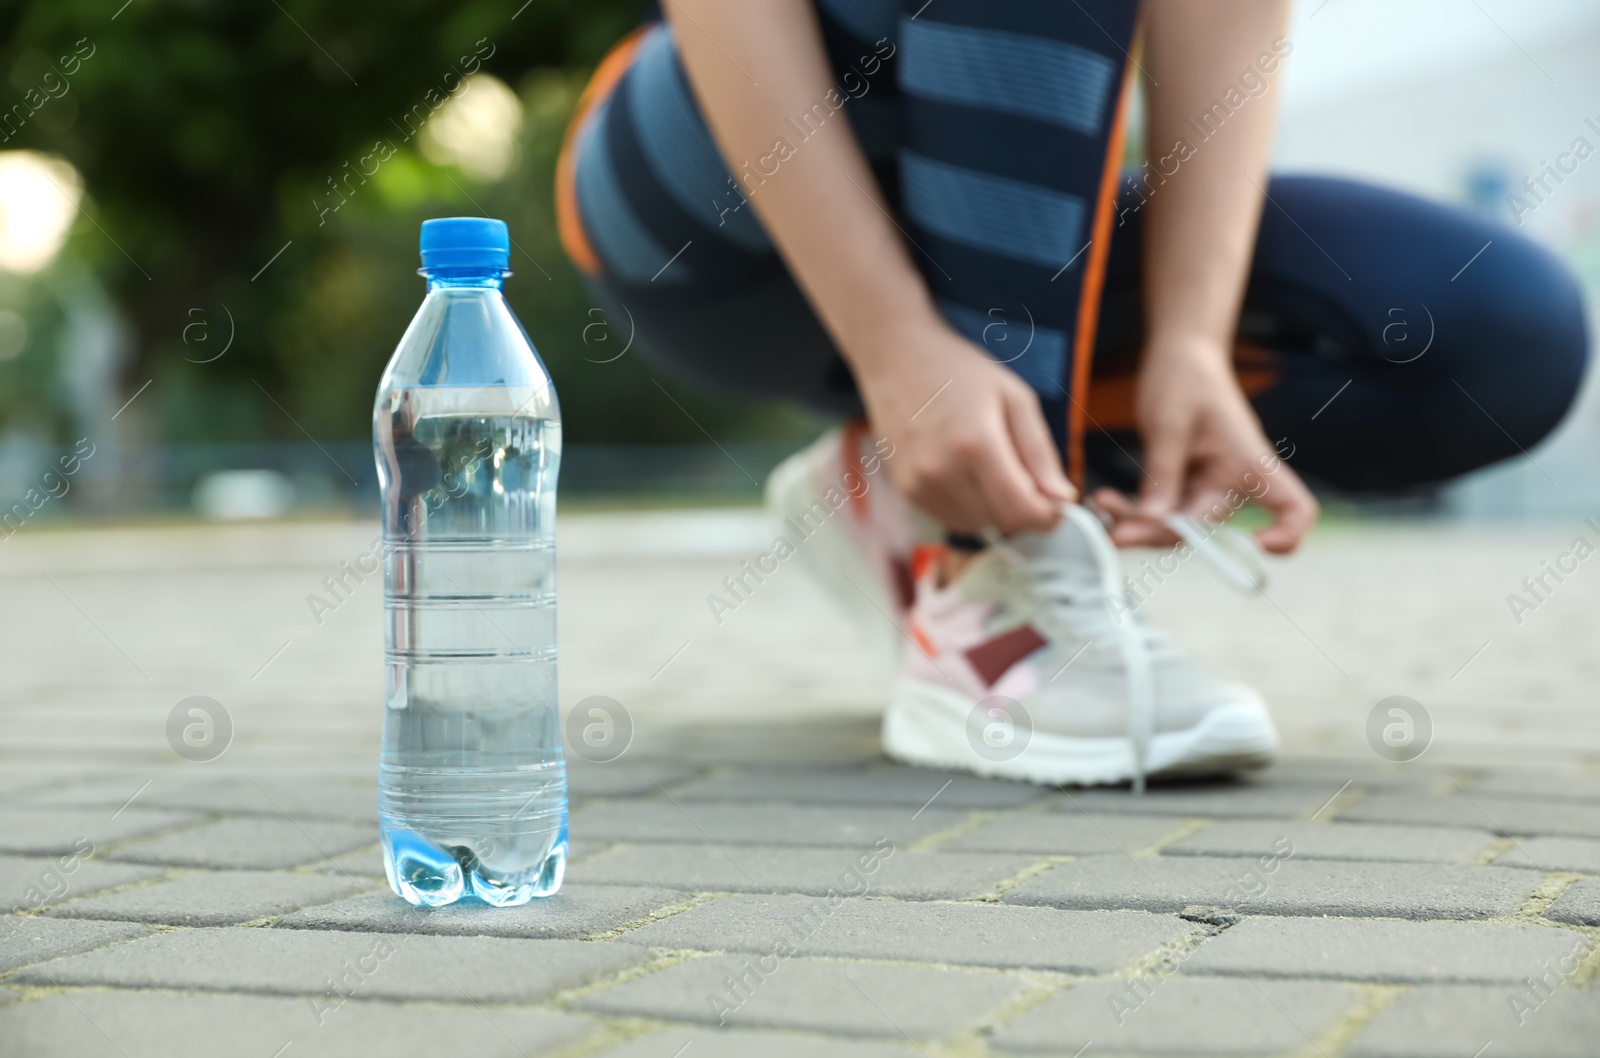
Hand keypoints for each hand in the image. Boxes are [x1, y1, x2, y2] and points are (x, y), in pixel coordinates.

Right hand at [854, 316, 1074, 534]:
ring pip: (976, 526)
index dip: (1048, 516)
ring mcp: (918, 484)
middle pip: (1000, 522)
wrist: (896, 359)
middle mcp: (942, 471)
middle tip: (1025, 477)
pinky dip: (969, 508)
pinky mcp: (905, 491)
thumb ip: (1041, 452)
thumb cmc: (958, 371)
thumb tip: (1063, 497)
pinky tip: (967, 473)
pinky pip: (950, 519)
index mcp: (976, 444)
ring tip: (991, 468)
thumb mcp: (1015, 398)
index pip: (1021, 510)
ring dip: (995, 509)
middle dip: (1023, 509)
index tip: (1058, 506)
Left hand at [1099, 336, 1316, 553]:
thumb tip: (1154, 520)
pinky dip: (1134, 511)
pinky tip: (1106, 501)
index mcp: (1250, 462)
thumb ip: (1163, 473)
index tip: (1256, 543)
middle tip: (1114, 534)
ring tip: (1099, 510)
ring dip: (1138, 524)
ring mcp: (1207, 485)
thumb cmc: (1186, 377)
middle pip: (1206, 528)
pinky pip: (1160, 509)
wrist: (1180, 353)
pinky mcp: (1182, 483)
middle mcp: (1234, 480)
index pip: (1295, 508)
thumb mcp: (1170, 423)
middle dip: (1159, 534)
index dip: (1287, 535)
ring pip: (1175, 524)